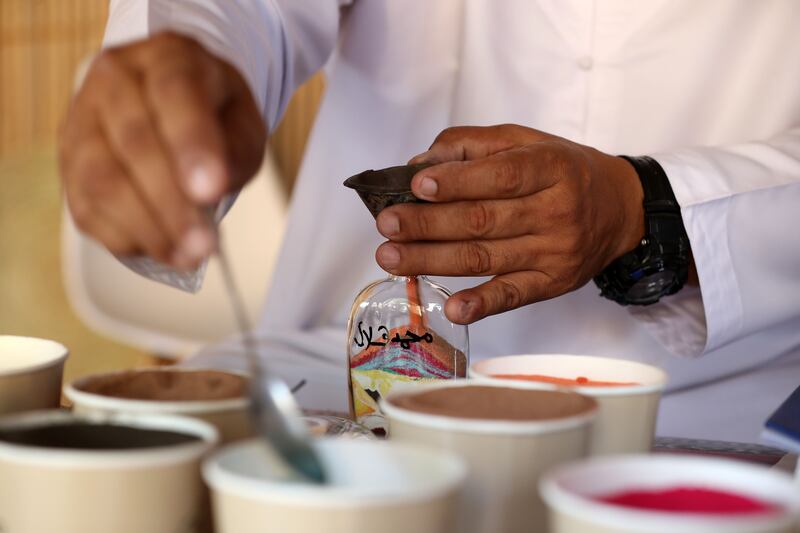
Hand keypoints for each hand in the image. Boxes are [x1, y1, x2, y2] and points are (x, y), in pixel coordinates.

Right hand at [59, 32, 265, 267]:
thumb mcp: (243, 124)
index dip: (191, 142)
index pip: (174, 92)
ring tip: (189, 256)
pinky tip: (165, 249)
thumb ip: (233, 152)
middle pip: (135, 141)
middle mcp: (114, 80)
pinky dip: (129, 237)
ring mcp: (83, 122)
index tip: (211, 189)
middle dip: (172, 201)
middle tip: (205, 244)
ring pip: (103, 179)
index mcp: (168, 57)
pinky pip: (88, 209)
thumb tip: (207, 194)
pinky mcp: (69, 166)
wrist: (172, 108)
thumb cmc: (215, 118)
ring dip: (148, 227)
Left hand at [374, 124, 644, 323]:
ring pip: (485, 258)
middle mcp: (556, 211)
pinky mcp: (551, 283)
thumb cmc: (565, 170)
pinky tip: (451, 309)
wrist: (620, 210)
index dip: (456, 181)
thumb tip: (420, 163)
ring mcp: (554, 252)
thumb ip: (474, 145)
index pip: (500, 176)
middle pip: (483, 220)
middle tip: (387, 225)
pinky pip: (513, 296)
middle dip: (428, 224)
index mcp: (551, 168)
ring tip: (392, 258)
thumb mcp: (528, 142)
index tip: (416, 185)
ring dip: (433, 260)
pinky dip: (481, 304)